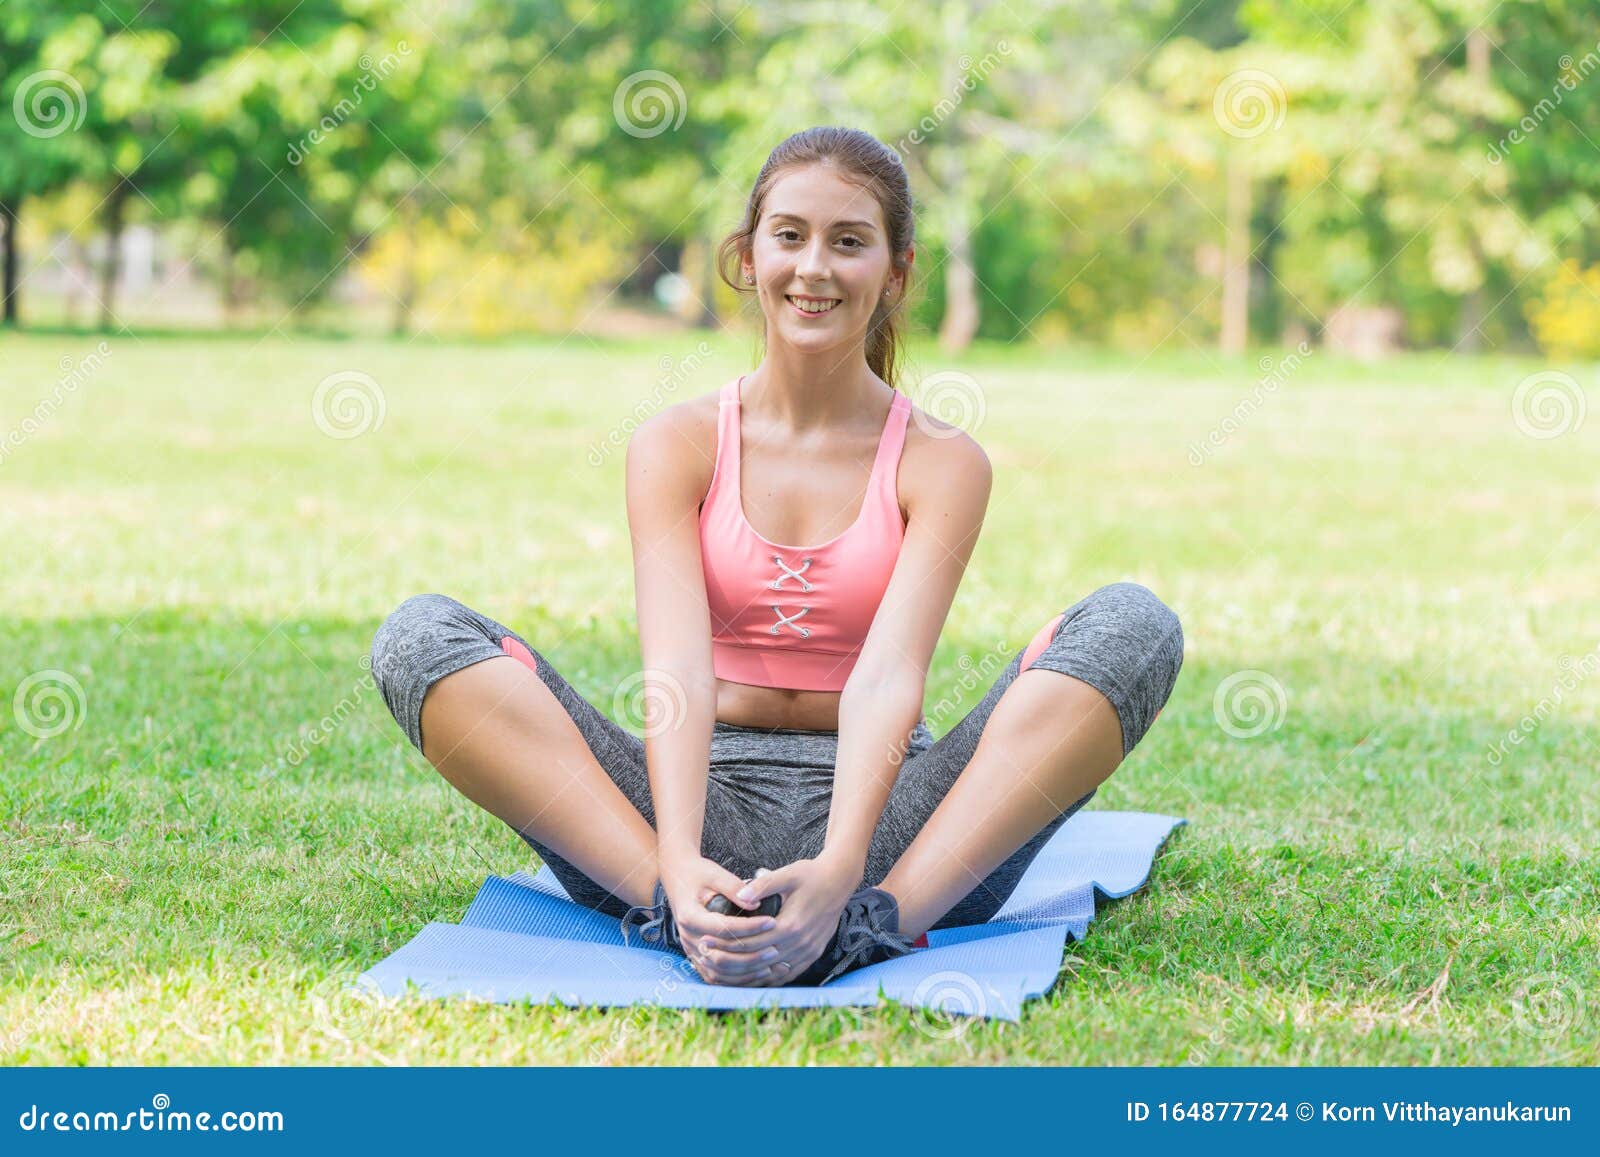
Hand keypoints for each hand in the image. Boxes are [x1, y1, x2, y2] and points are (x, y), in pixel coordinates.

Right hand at [657, 851, 783, 985]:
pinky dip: (735, 979)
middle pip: (721, 957)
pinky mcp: (696, 956)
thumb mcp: (714, 873)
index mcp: (690, 916)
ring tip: (770, 964)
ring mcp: (690, 950)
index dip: (750, 927)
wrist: (677, 878)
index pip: (723, 928)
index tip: (772, 922)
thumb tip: (756, 903)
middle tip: (775, 947)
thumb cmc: (697, 873)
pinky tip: (755, 973)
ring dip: (745, 972)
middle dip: (751, 955)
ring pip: (718, 972)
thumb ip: (733, 887)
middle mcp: (688, 937)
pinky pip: (715, 976)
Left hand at [697, 855, 858, 986]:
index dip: (725, 943)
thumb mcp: (787, 874)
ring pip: (770, 974)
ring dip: (745, 972)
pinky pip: (786, 975)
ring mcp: (808, 953)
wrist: (840, 881)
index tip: (705, 940)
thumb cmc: (811, 874)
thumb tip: (740, 895)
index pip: (750, 942)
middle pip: (757, 961)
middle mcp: (800, 944)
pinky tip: (749, 974)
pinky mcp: (812, 955)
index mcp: (791, 926)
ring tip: (721, 967)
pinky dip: (766, 978)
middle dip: (728, 960)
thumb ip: (763, 885)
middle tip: (705, 955)